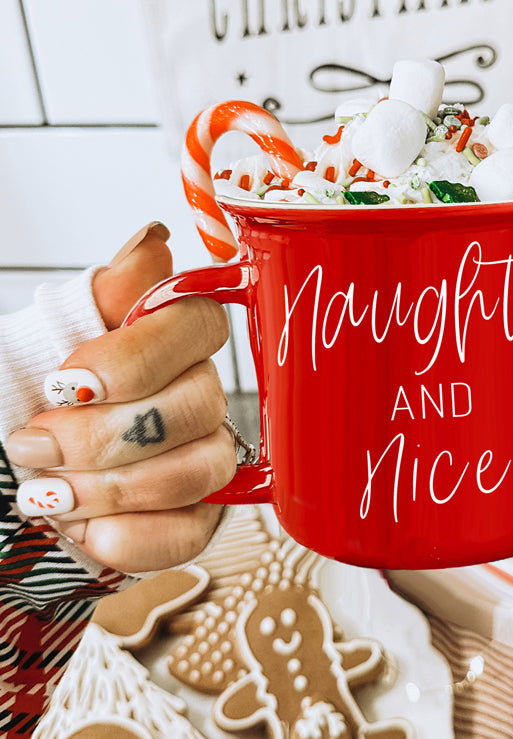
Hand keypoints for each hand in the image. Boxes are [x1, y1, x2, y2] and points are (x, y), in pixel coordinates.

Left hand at [6, 223, 234, 572]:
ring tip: (48, 494)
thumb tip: (152, 242)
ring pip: (199, 468)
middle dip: (104, 436)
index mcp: (168, 342)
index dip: (137, 357)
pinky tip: (86, 530)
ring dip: (111, 489)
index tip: (65, 381)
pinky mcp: (197, 515)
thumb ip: (101, 296)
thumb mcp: (38, 343)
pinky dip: (130, 536)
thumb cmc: (23, 405)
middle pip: (198, 404)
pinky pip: (192, 531)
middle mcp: (199, 394)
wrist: (9, 475)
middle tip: (35, 445)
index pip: (198, 324)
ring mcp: (204, 456)